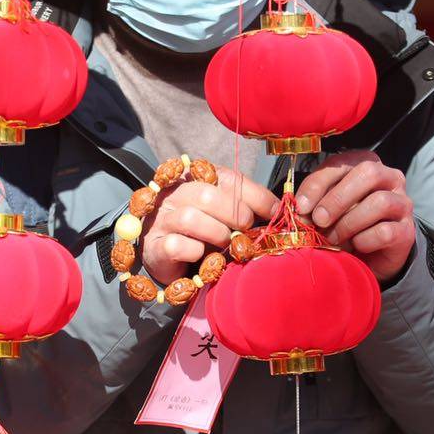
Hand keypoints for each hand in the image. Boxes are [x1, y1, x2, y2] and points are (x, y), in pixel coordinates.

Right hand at [140, 168, 277, 283]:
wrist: (166, 252)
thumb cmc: (202, 230)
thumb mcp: (225, 212)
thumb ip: (246, 205)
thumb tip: (278, 210)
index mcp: (197, 178)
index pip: (229, 179)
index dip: (256, 196)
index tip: (275, 211)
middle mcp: (177, 193)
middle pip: (208, 196)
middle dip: (236, 215)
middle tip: (247, 230)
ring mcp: (163, 218)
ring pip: (191, 218)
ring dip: (217, 234)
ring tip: (226, 243)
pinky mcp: (155, 245)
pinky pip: (177, 245)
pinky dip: (195, 252)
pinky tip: (202, 255)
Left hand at [294, 151, 415, 281]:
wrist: (370, 257)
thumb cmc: (345, 226)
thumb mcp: (326, 211)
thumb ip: (314, 205)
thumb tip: (300, 212)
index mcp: (366, 164)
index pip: (342, 163)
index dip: (318, 184)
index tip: (301, 207)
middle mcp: (390, 178)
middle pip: (368, 173)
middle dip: (337, 198)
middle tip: (319, 220)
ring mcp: (402, 203)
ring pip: (379, 202)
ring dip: (349, 223)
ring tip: (333, 238)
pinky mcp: (407, 230)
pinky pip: (386, 231)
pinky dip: (365, 240)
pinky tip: (356, 245)